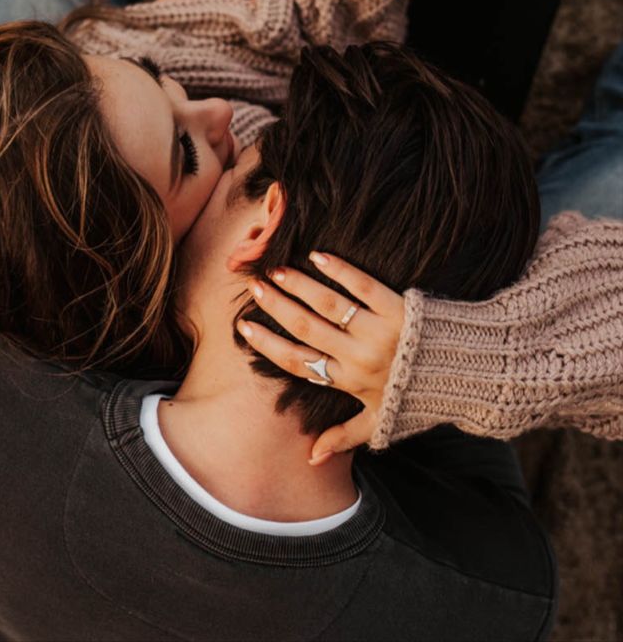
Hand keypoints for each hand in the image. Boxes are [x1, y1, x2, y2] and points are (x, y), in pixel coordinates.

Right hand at [237, 251, 404, 463]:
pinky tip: (319, 255)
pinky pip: (362, 285)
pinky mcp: (396, 307)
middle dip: (276, 306)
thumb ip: (343, 437)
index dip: (268, 345)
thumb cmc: (419, 399)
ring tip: (277, 270)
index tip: (245, 327)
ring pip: (328, 304)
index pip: (298, 362)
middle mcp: (358, 357)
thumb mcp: (379, 424)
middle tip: (255, 287)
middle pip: (305, 328)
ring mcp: (377, 330)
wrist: (468, 375)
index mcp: (349, 382)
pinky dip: (339, 269)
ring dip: (299, 285)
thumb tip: (310, 459)